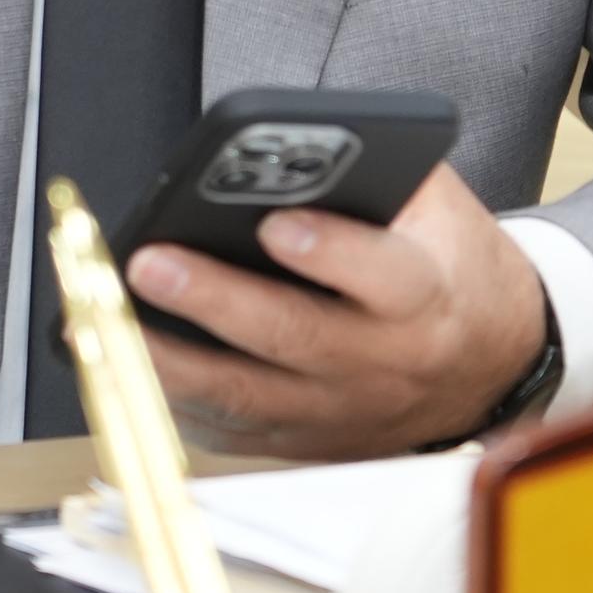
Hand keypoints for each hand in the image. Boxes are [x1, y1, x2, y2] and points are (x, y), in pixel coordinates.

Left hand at [130, 162, 547, 459]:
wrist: (490, 363)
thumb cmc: (450, 267)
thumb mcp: (438, 206)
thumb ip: (378, 174)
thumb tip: (289, 150)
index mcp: (425, 295)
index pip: (383, 277)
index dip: (330, 253)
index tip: (276, 224)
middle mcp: (383, 364)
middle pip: (294, 338)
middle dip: (215, 300)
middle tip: (151, 262)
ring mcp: (341, 414)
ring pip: (247, 397)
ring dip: (168, 362)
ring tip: (102, 320)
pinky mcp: (308, 443)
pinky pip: (230, 433)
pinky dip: (171, 402)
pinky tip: (120, 366)